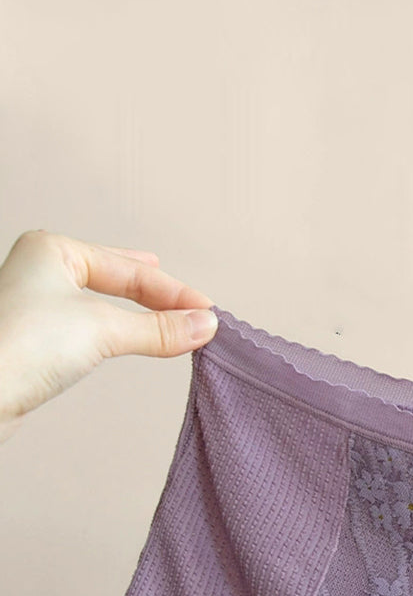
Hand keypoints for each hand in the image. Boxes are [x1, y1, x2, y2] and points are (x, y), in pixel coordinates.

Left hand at [0, 229, 217, 443]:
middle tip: (194, 309)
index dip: (174, 292)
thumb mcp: (103, 329)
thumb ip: (158, 329)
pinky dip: (119, 335)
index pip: (130, 269)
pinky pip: (90, 331)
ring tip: (171, 320)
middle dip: (158, 297)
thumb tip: (205, 326)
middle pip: (117, 281)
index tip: (208, 313)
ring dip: (140, 317)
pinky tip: (130, 339)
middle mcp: (41, 272)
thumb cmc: (21, 345)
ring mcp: (36, 307)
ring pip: (103, 306)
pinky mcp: (34, 343)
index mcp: (52, 250)